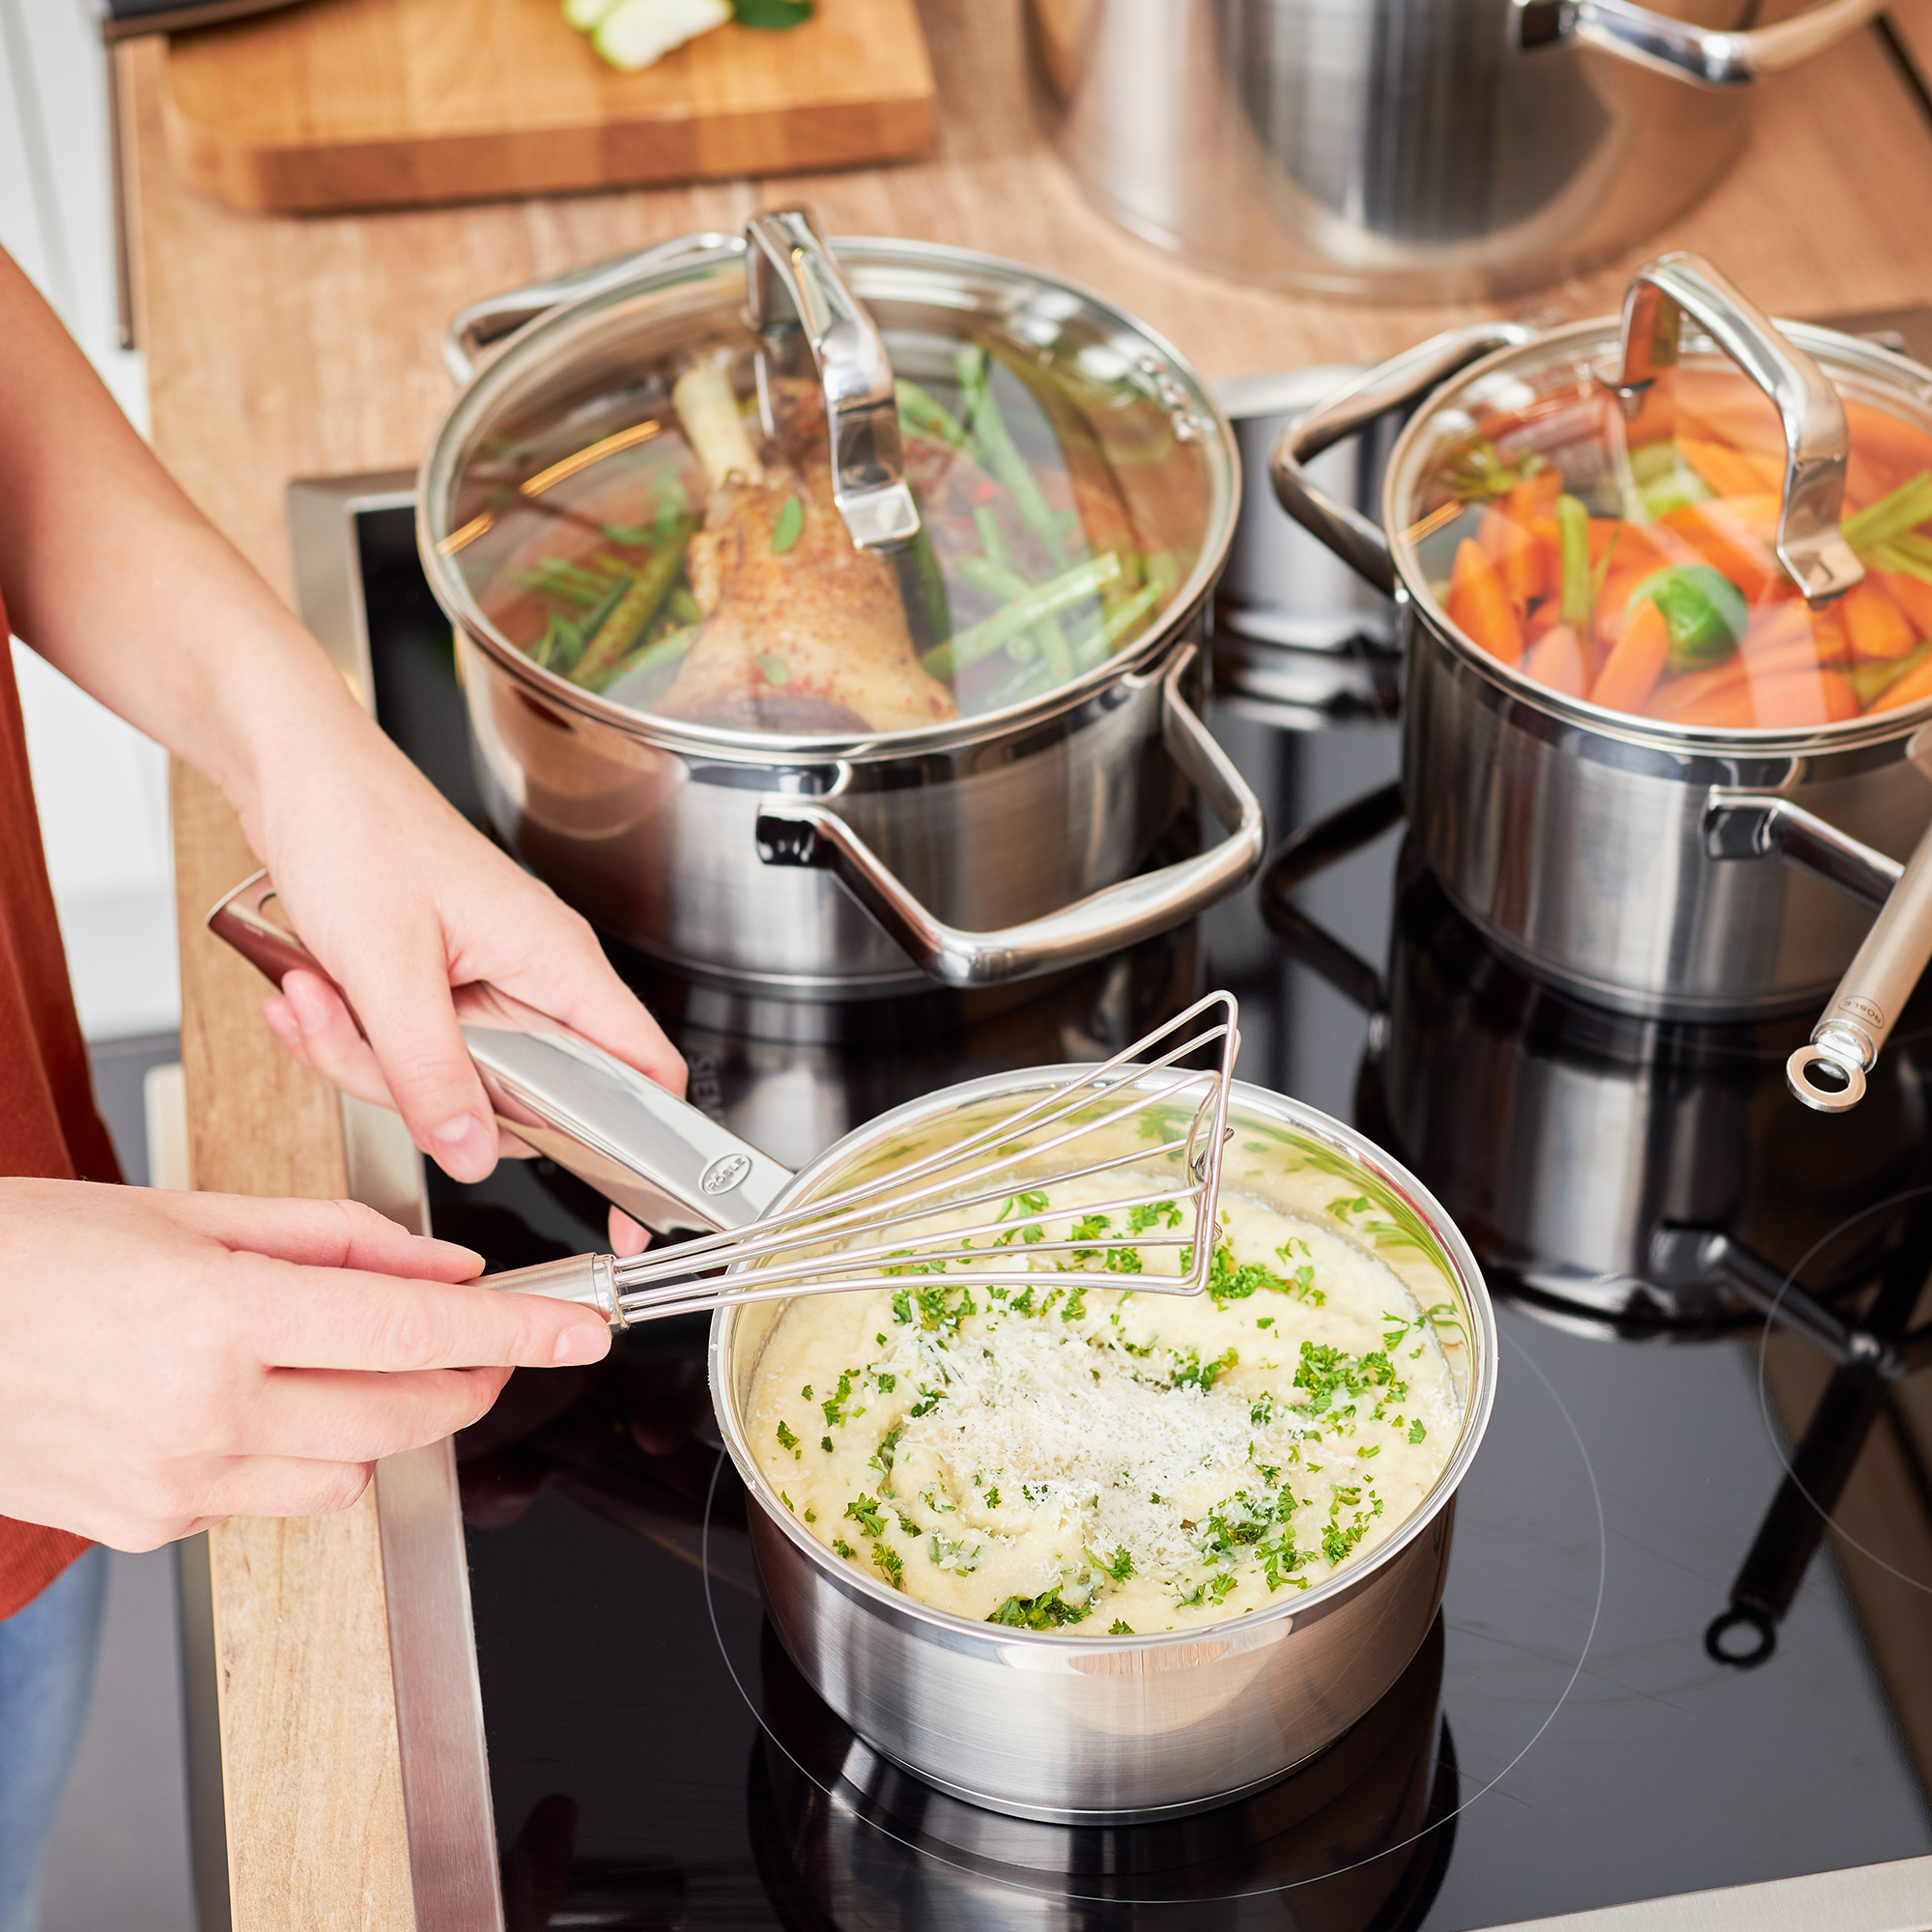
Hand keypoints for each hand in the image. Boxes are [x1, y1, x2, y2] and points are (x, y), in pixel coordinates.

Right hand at [0, 1179, 611, 1549]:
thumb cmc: (25, 1254)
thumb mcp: (187, 1211)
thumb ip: (333, 1241)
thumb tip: (441, 1264)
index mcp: (221, 1313)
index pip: (415, 1328)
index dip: (517, 1331)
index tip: (582, 1329)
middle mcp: (205, 1411)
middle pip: (403, 1416)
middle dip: (463, 1379)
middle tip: (475, 1341)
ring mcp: (174, 1483)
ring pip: (348, 1475)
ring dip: (378, 1421)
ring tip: (338, 1361)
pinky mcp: (146, 1527)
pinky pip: (267, 1501)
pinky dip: (291, 1456)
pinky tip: (247, 1404)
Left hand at [250, 716, 684, 1184]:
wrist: (293, 771)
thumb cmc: (354, 826)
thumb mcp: (387, 967)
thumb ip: (432, 1072)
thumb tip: (471, 1154)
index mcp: (556, 961)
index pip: (641, 1070)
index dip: (645, 1148)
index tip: (630, 1214)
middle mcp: (531, 977)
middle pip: (515, 1097)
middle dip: (421, 1090)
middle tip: (358, 1037)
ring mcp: (482, 986)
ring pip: (446, 1083)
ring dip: (364, 1057)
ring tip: (318, 995)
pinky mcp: (436, 989)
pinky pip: (405, 1055)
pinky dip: (348, 1037)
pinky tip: (311, 993)